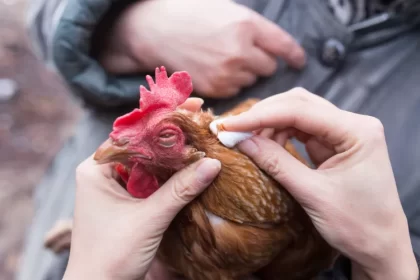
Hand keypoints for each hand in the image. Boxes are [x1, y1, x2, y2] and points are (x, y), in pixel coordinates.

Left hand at [63, 98, 220, 279]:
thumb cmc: (111, 256)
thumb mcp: (149, 219)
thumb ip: (180, 190)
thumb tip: (213, 163)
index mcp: (96, 168)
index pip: (132, 132)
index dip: (162, 117)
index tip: (190, 105)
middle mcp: (103, 172)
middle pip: (142, 144)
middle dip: (171, 134)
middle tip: (201, 120)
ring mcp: (116, 187)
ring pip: (149, 162)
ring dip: (173, 154)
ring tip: (201, 138)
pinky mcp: (127, 200)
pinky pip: (151, 180)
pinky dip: (170, 173)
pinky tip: (190, 166)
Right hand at [99, 0, 304, 97]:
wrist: (153, 30)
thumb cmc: (189, 14)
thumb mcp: (226, 10)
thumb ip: (253, 28)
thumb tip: (273, 46)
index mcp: (246, 25)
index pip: (283, 45)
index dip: (293, 54)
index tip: (298, 60)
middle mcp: (240, 51)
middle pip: (269, 67)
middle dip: (261, 62)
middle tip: (244, 53)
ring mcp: (227, 73)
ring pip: (251, 80)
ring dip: (244, 72)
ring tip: (222, 58)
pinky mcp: (215, 88)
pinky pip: (234, 90)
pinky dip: (229, 83)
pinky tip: (213, 69)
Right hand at [221, 88, 418, 279]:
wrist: (380, 246)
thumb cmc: (357, 225)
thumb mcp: (313, 194)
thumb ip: (276, 163)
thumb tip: (242, 141)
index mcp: (357, 131)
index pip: (301, 111)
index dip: (261, 116)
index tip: (230, 124)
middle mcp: (353, 124)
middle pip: (300, 104)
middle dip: (264, 115)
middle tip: (233, 129)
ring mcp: (344, 133)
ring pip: (298, 114)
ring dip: (269, 124)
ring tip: (246, 140)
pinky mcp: (334, 144)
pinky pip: (301, 130)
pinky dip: (279, 135)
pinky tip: (263, 145)